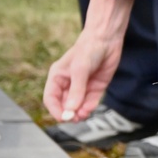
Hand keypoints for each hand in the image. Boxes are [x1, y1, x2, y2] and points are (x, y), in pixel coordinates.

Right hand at [43, 0, 134, 120]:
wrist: (106, 39)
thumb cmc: (88, 49)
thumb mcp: (80, 70)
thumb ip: (76, 91)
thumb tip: (70, 110)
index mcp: (58, 77)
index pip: (51, 99)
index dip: (55, 110)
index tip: (63, 118)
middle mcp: (68, 83)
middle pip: (64, 105)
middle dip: (68, 113)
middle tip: (75, 118)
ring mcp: (82, 86)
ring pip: (77, 106)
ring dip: (79, 113)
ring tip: (83, 115)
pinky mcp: (95, 87)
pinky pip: (90, 102)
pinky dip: (89, 108)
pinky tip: (89, 109)